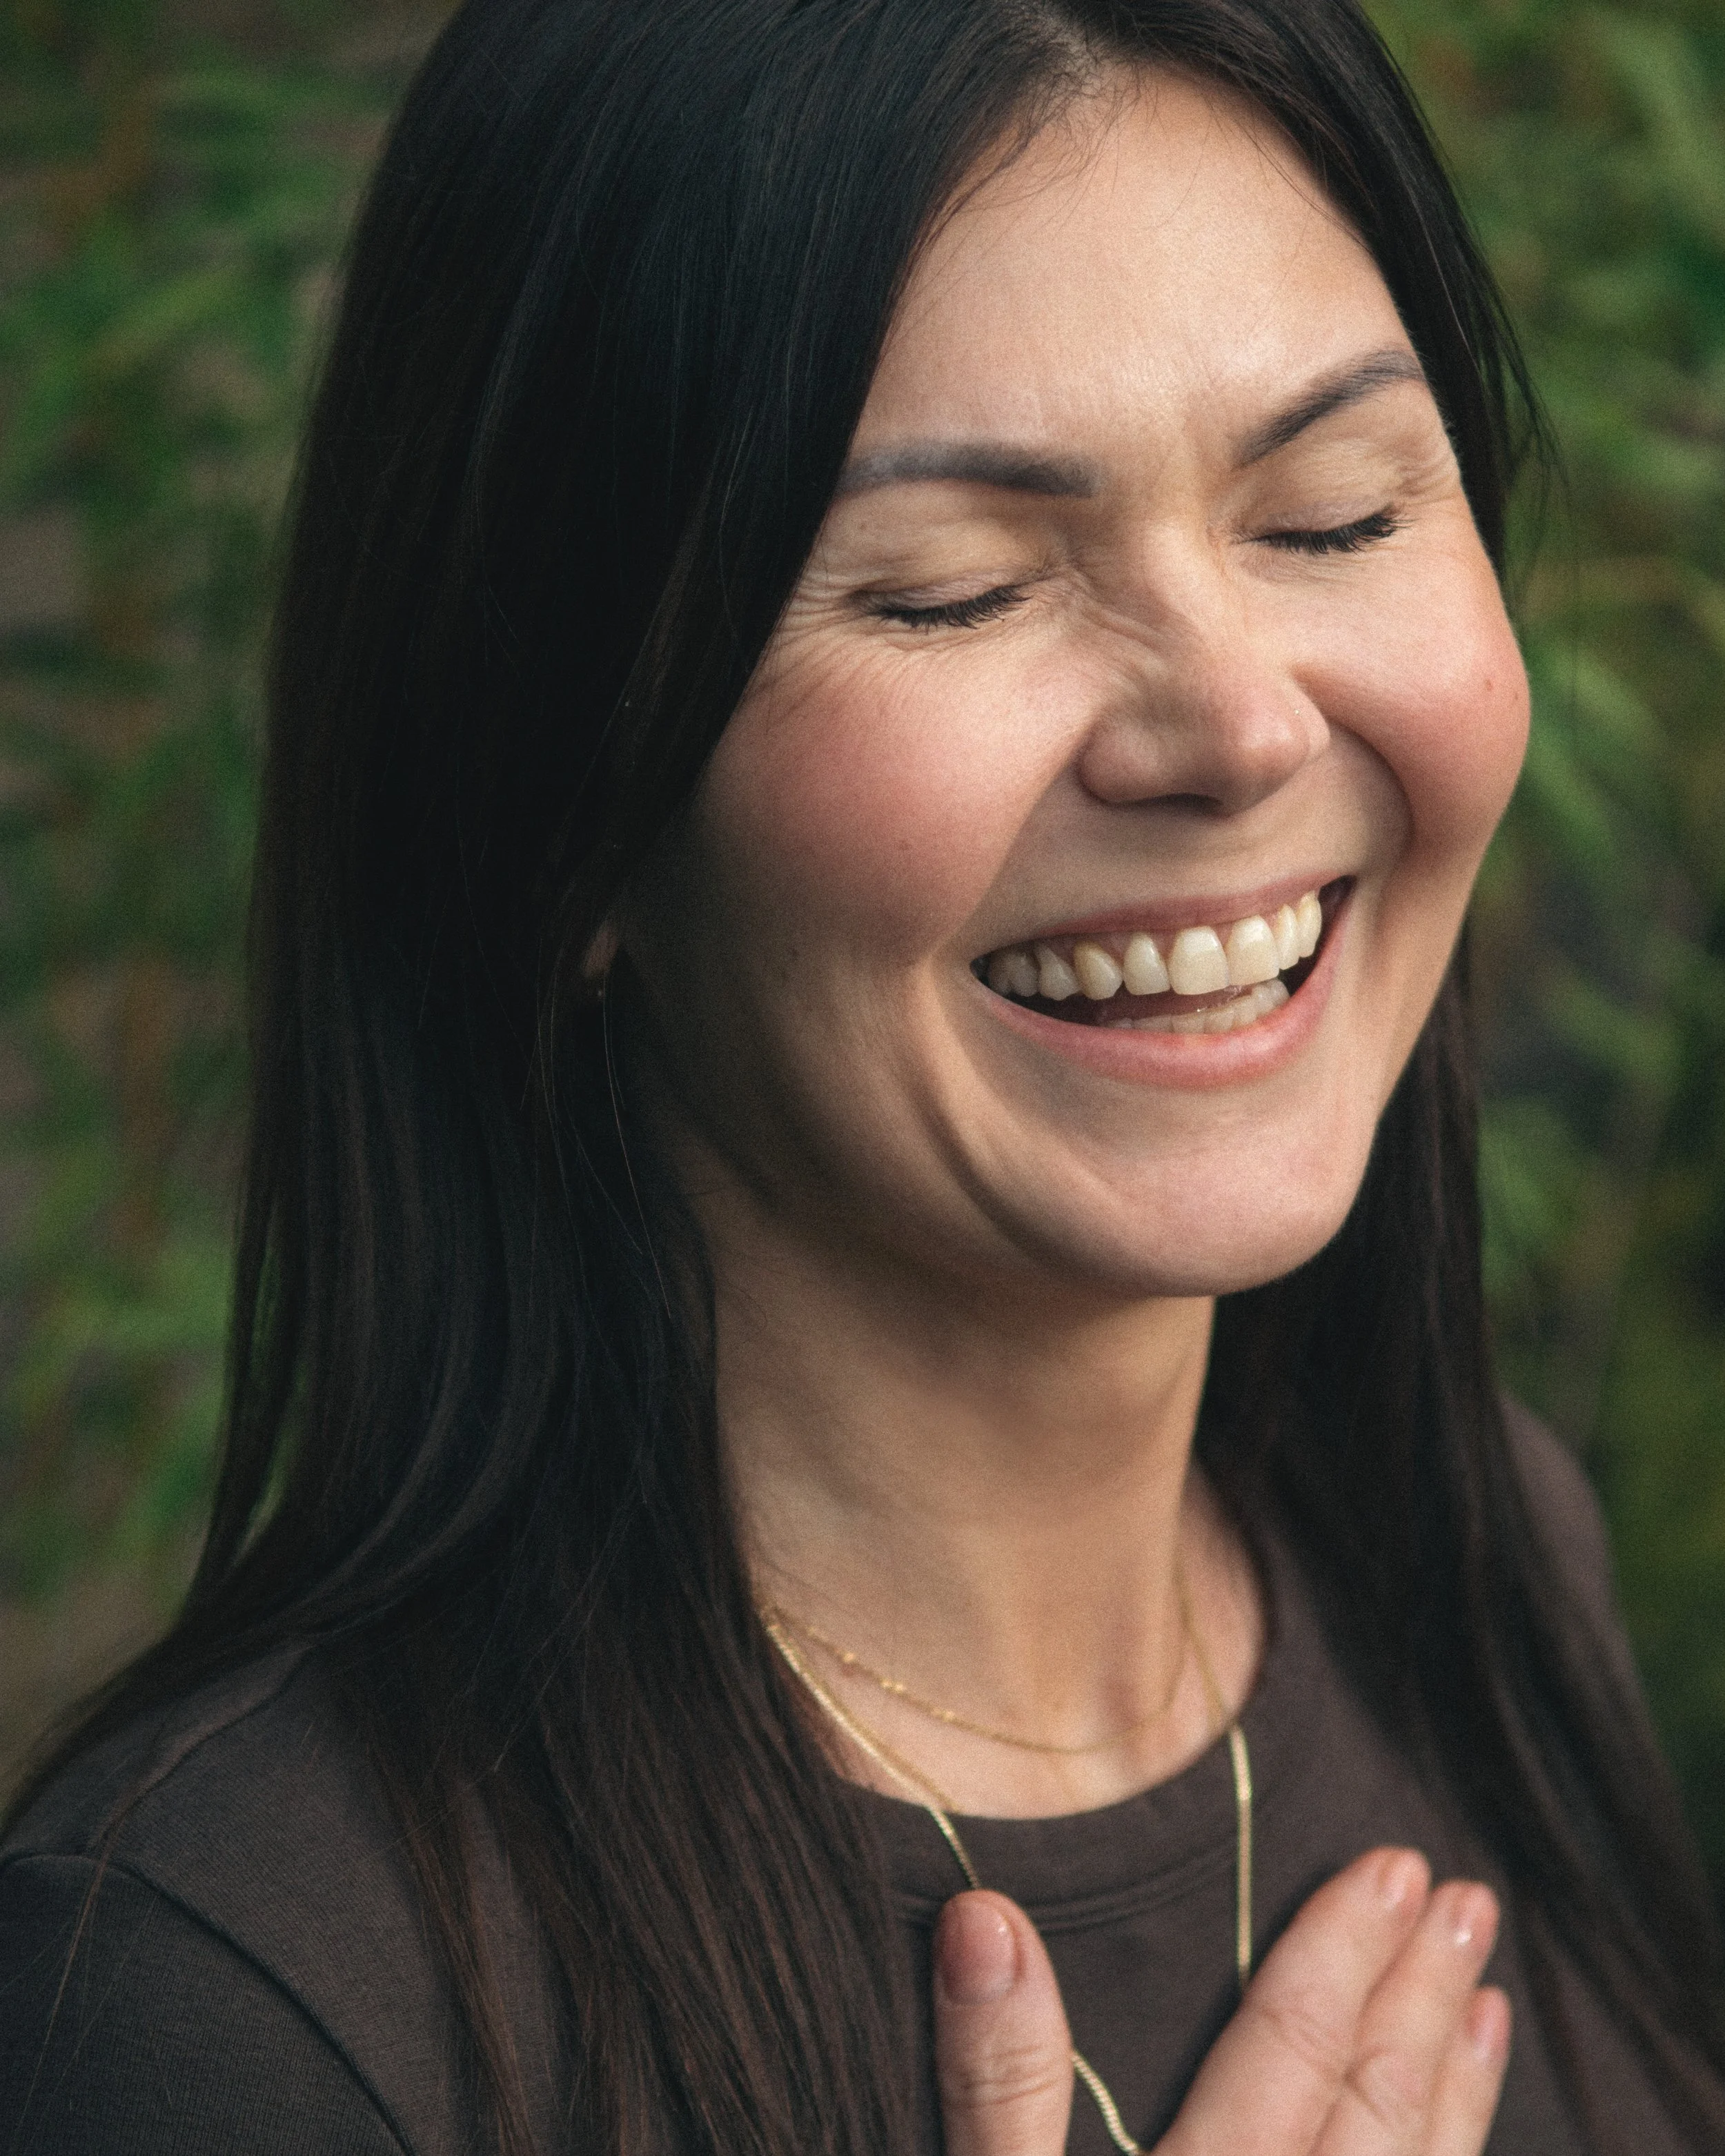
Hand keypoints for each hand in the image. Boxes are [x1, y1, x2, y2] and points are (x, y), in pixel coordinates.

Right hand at [933, 1847, 1509, 2155]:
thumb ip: (996, 2080)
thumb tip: (988, 1913)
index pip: (1288, 2051)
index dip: (1341, 1953)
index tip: (1395, 1863)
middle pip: (1372, 2108)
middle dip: (1419, 1996)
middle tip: (1467, 1899)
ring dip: (1458, 2089)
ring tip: (1491, 2004)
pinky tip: (1457, 2144)